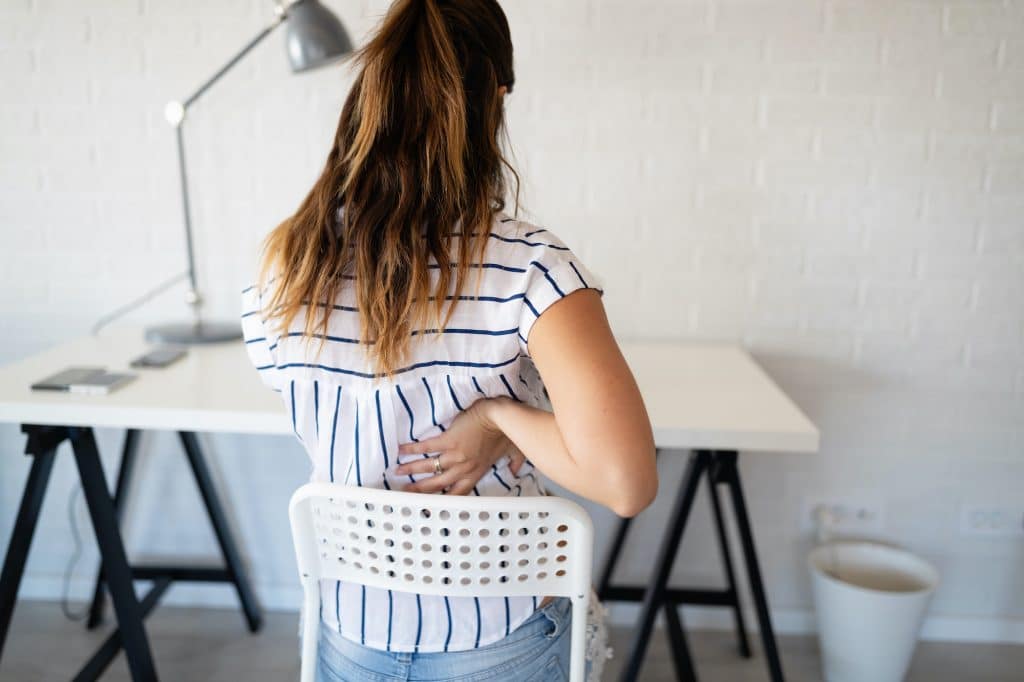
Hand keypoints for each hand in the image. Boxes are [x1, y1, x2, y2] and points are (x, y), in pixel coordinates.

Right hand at [395, 397, 524, 494]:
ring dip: (412, 470)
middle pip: (438, 484)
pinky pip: (427, 447)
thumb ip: (513, 464)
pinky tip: (400, 450)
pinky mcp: (448, 440)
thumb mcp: (512, 452)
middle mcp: (464, 468)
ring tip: (397, 472)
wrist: (500, 418)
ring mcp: (455, 455)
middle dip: (420, 490)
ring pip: (430, 467)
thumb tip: (515, 472)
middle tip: (405, 493)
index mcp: (476, 472)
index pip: (458, 492)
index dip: (443, 500)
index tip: (429, 504)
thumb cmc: (508, 433)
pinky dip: (413, 449)